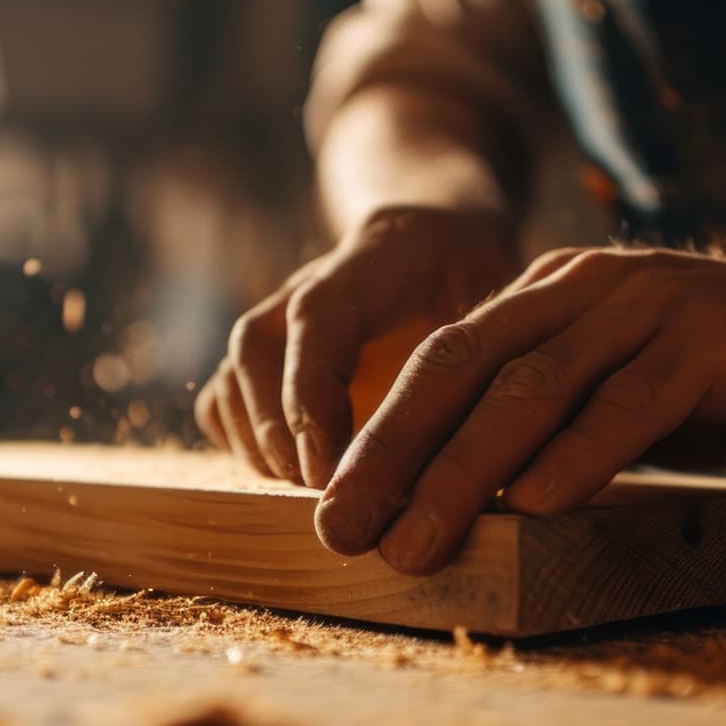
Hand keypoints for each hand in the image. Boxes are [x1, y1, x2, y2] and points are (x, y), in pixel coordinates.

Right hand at [195, 206, 518, 485]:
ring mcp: (278, 316)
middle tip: (325, 493)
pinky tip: (291, 477)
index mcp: (374, 259)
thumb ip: (488, 359)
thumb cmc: (474, 275)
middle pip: (257, 347)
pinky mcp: (265, 352)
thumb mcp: (504, 298)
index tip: (329, 468)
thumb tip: (479, 455)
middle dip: (281, 433)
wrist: (434, 232)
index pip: (319, 314)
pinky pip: (222, 397)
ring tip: (309, 492)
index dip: (312, 394)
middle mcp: (309, 284)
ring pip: (232, 373)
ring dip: (260, 445)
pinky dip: (241, 444)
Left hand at [313, 246, 725, 573]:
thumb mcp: (621, 397)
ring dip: (466, 469)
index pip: (439, 364)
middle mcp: (586, 288)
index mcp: (550, 297)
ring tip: (416, 541)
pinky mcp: (715, 339)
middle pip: (462, 369)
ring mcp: (650, 305)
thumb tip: (461, 505)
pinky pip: (632, 398)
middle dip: (392, 455)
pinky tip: (540, 504)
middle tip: (339, 529)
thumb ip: (551, 426)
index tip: (326, 511)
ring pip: (534, 386)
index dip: (378, 437)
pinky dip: (581, 452)